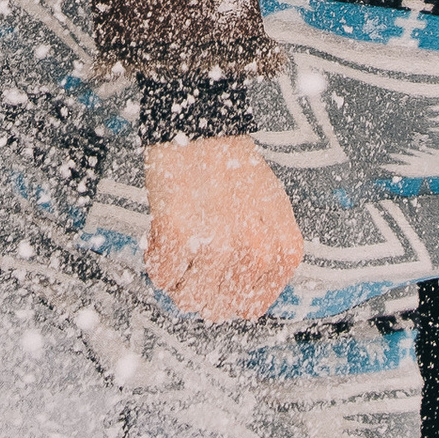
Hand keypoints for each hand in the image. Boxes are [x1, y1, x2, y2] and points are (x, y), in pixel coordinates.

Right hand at [143, 136, 302, 323]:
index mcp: (281, 251)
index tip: (216, 272)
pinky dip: (156, 258)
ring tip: (180, 242)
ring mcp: (217, 246)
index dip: (226, 293)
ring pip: (186, 301)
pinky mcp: (180, 236)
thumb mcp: (273, 213)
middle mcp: (254, 254)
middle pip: (217, 310)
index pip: (250, 308)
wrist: (203, 128)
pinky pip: (161, 277)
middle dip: (199, 288)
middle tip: (193, 253)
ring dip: (176, 277)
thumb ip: (268, 260)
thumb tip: (245, 306)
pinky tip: (164, 232)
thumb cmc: (234, 167)